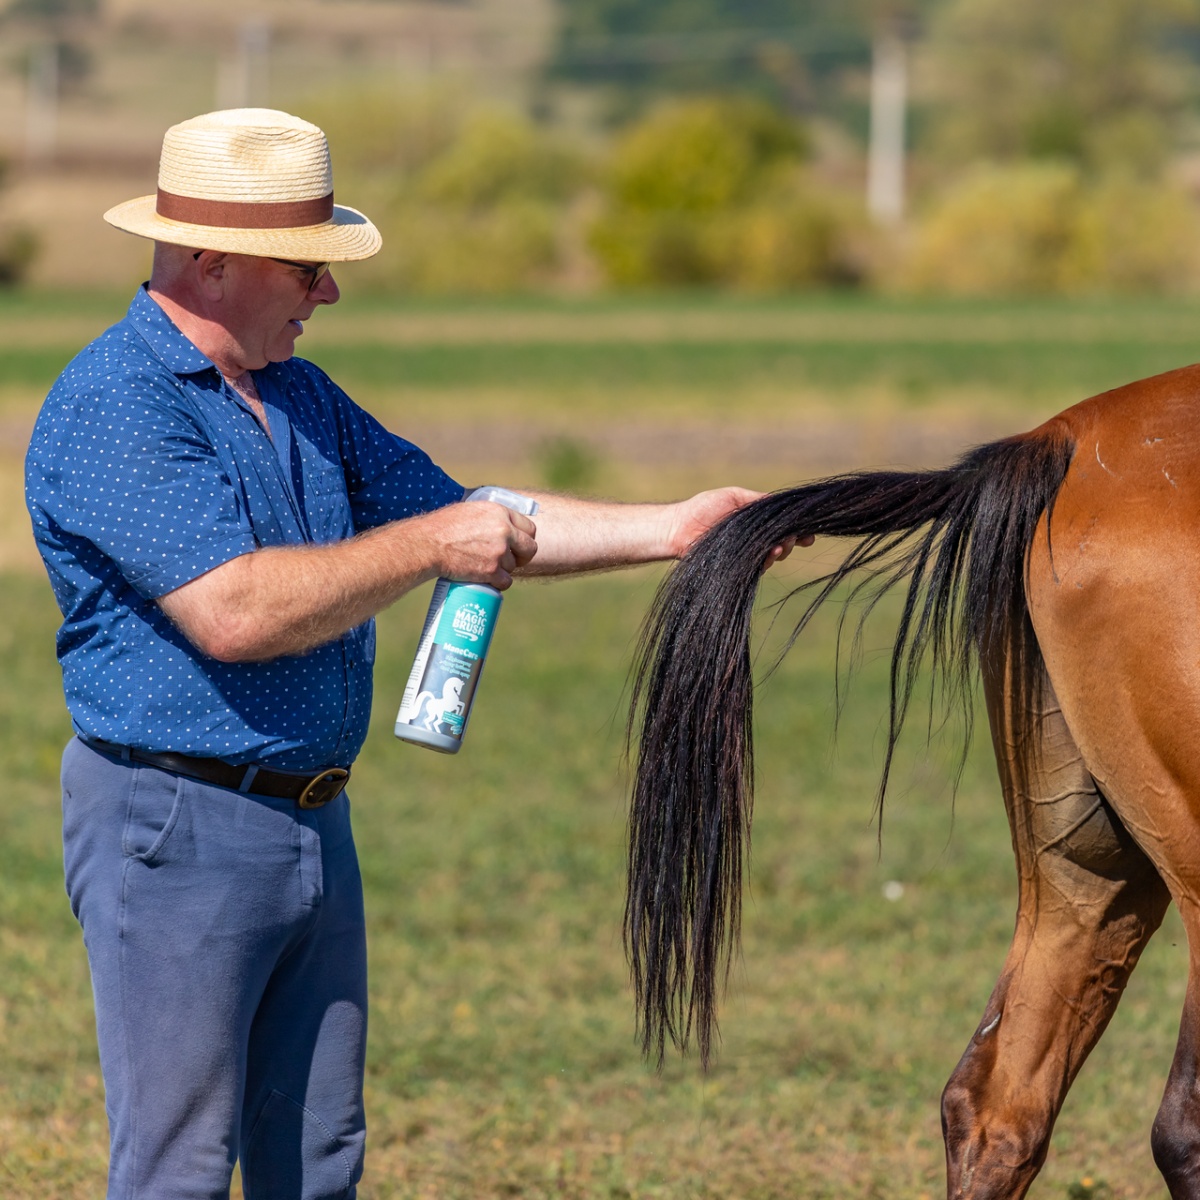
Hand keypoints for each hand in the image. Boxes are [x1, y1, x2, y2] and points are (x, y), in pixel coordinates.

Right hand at [424, 501, 537, 589]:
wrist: (429, 544)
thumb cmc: (443, 526)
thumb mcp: (471, 510)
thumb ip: (490, 517)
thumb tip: (502, 523)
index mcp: (500, 512)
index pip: (529, 528)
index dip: (526, 538)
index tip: (519, 544)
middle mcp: (504, 531)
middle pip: (530, 548)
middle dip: (523, 556)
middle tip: (513, 560)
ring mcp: (499, 552)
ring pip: (514, 566)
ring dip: (504, 569)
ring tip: (487, 567)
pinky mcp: (491, 571)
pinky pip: (506, 582)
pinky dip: (498, 583)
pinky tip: (491, 581)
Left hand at [666, 487, 812, 565]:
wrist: (679, 527)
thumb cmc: (702, 508)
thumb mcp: (734, 497)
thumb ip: (758, 501)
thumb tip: (783, 502)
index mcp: (756, 521)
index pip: (783, 526)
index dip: (798, 530)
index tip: (810, 535)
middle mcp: (754, 538)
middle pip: (783, 542)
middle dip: (791, 541)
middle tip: (793, 539)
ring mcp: (746, 554)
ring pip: (773, 556)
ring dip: (780, 552)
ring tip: (780, 548)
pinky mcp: (738, 567)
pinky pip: (758, 567)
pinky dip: (765, 562)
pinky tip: (768, 556)